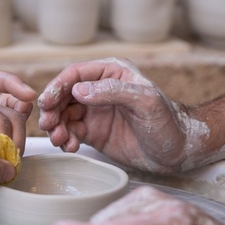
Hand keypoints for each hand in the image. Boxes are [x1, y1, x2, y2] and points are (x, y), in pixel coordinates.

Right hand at [38, 57, 201, 172]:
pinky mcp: (94, 132)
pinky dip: (64, 139)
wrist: (178, 151)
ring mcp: (95, 112)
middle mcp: (100, 90)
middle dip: (51, 109)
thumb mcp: (145, 101)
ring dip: (56, 126)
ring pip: (63, 115)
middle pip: (64, 94)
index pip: (76, 74)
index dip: (57, 86)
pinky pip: (71, 132)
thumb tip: (78, 90)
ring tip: (59, 139)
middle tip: (48, 125)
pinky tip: (69, 147)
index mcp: (112, 73)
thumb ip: (113, 91)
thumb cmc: (167, 122)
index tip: (46, 102)